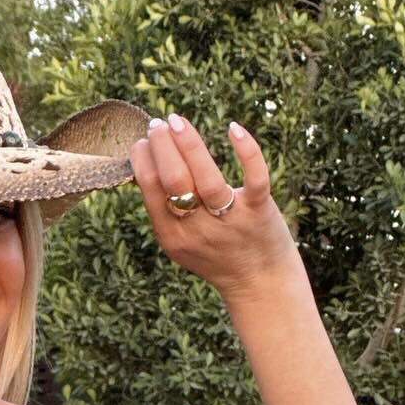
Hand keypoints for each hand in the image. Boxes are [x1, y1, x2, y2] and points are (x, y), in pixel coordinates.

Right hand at [129, 114, 299, 300]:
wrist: (259, 283)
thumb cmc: (217, 254)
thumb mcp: (183, 241)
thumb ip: (166, 211)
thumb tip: (148, 162)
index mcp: (173, 238)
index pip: (152, 192)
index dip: (144, 162)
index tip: (144, 140)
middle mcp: (199, 231)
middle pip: (175, 182)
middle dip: (163, 148)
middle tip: (158, 124)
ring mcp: (230, 221)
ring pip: (207, 178)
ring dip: (190, 144)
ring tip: (176, 121)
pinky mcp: (260, 211)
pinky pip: (254, 177)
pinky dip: (246, 150)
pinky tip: (233, 128)